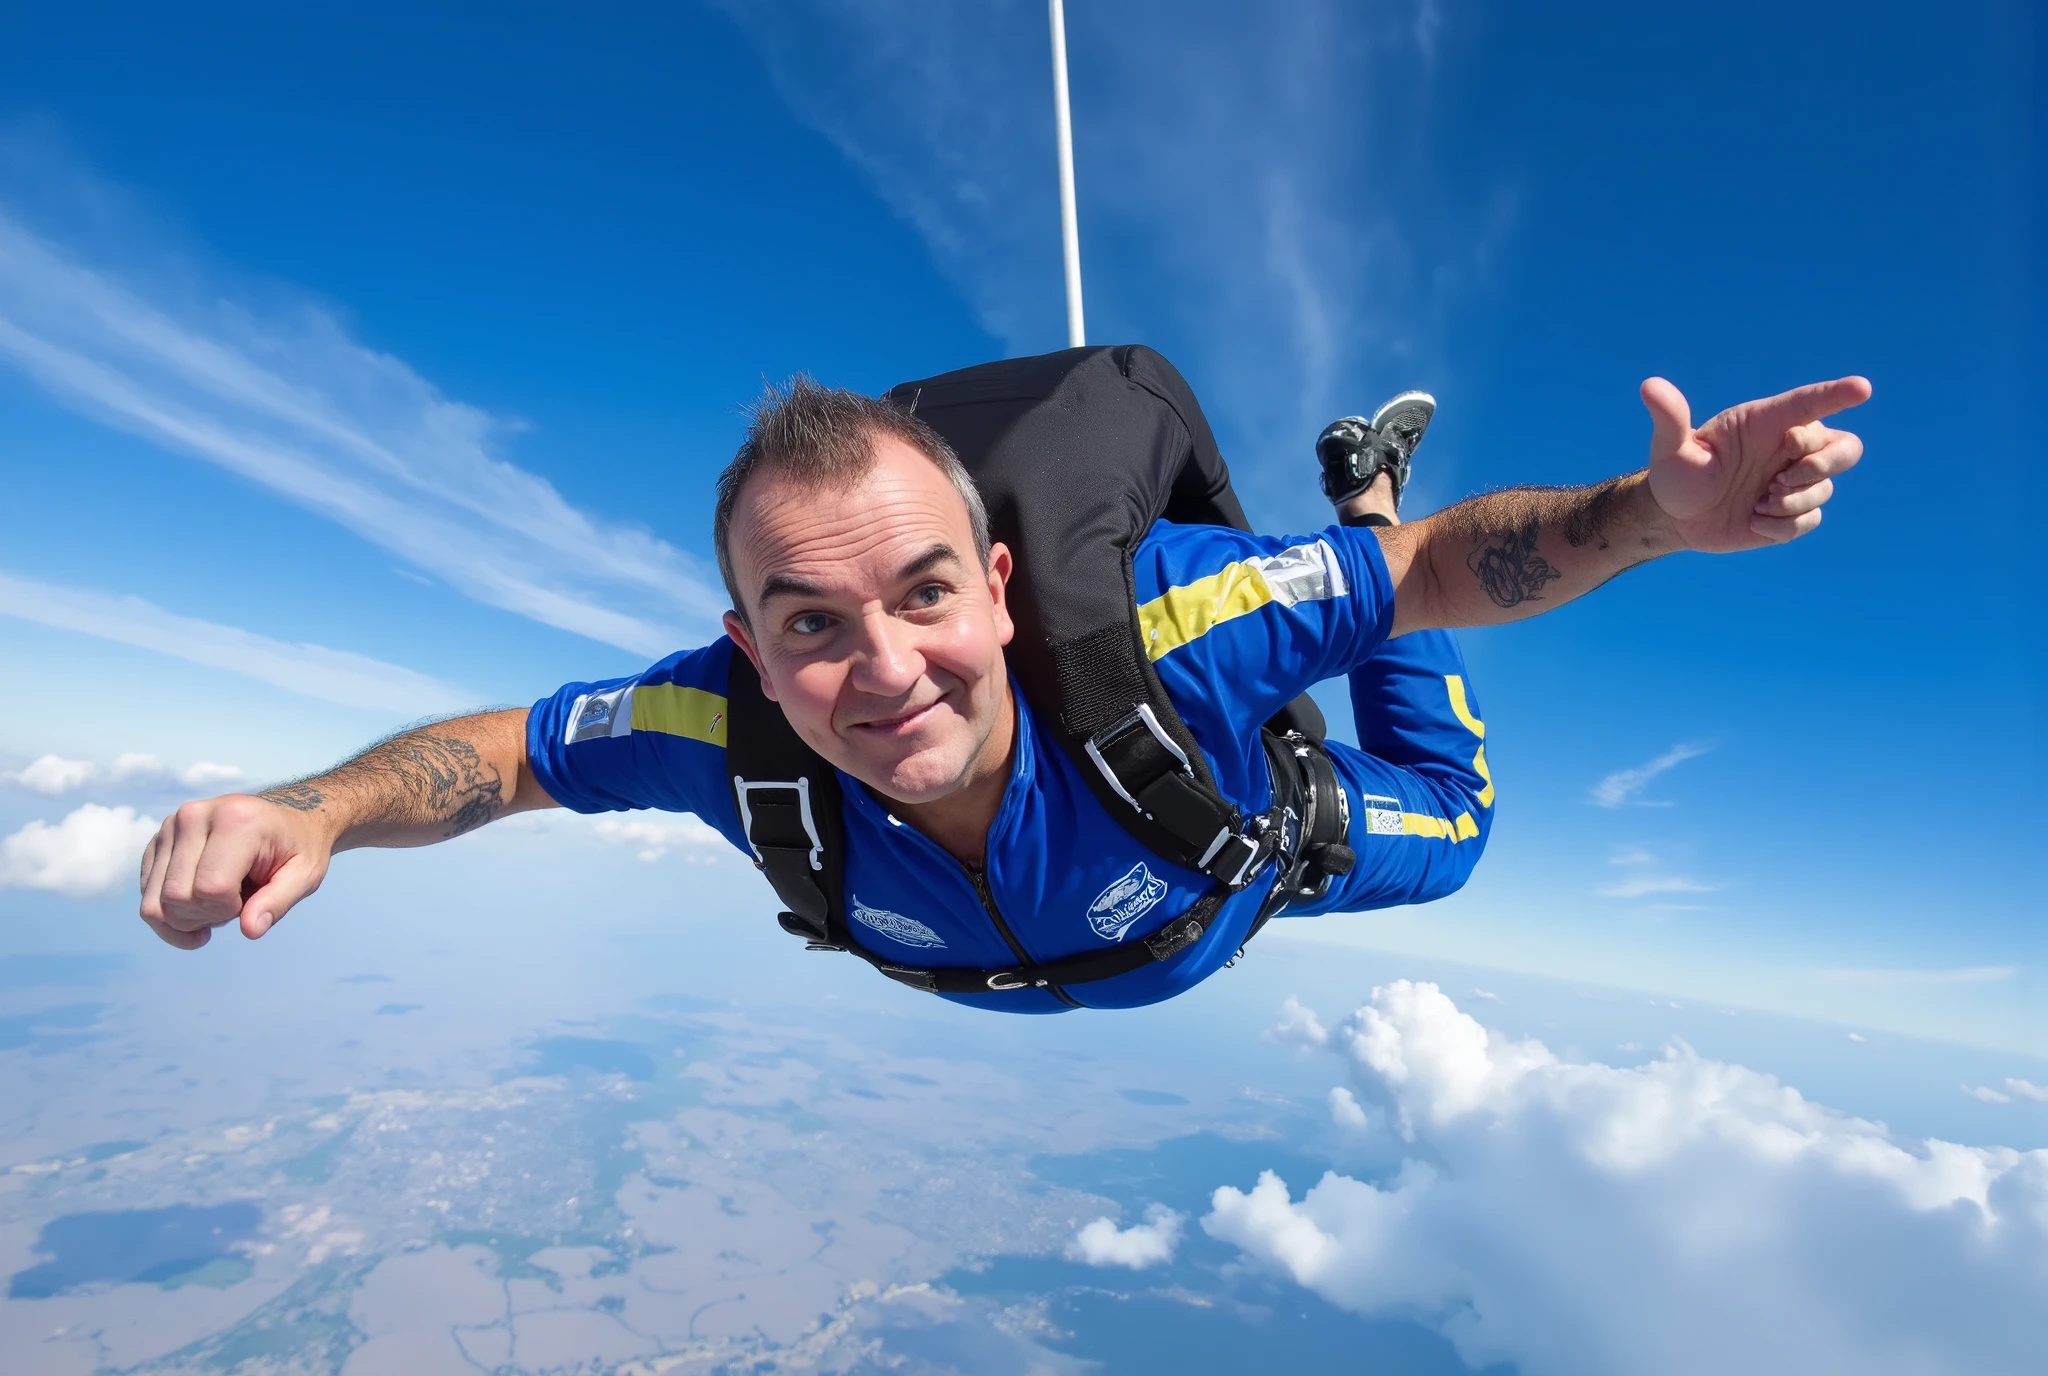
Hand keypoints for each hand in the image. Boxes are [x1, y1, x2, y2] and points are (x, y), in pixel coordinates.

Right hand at [138, 794, 332, 948]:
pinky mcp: (157, 840)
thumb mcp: (305, 875)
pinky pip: (147, 895)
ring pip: (154, 901)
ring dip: (186, 918)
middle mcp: (194, 815)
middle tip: (236, 903)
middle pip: (176, 897)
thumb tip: (250, 930)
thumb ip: (278, 903)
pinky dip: (170, 914)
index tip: (254, 898)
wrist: (285, 820)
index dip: (231, 909)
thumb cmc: (297, 849)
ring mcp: (170, 825)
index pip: (210, 888)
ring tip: (218, 902)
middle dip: (206, 916)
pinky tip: (198, 905)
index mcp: (235, 819)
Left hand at [1642, 375, 1870, 553]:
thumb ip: (1670, 418)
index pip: (1809, 403)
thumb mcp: (1669, 448)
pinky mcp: (1792, 512)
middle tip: (1780, 479)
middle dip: (1821, 465)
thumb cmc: (1674, 474)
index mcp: (1766, 422)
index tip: (1862, 389)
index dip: (1837, 395)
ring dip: (1792, 501)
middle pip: (1844, 447)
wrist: (1676, 517)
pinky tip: (1753, 521)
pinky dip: (1783, 526)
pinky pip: (1810, 519)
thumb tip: (1650, 386)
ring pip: (1826, 488)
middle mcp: (1788, 448)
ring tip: (1756, 502)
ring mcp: (1794, 480)